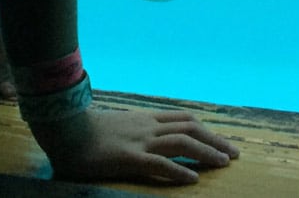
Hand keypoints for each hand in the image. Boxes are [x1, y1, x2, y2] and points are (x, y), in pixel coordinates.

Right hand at [31, 107, 238, 185]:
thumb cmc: (84, 130)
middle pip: (189, 127)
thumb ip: (130, 131)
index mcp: (143, 118)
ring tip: (224, 164)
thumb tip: (142, 140)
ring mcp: (139, 141)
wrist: (64, 129)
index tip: (220, 141)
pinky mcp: (129, 158)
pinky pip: (160, 164)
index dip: (204, 129)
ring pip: (182, 142)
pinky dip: (179, 171)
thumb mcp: (114, 127)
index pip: (182, 118)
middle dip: (215, 140)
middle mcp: (146, 126)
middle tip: (234, 154)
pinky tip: (193, 180)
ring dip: (206, 152)